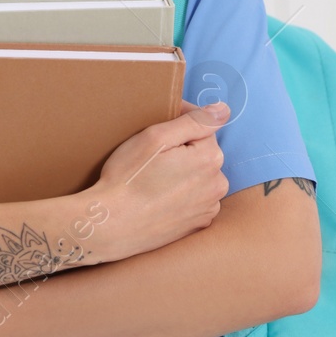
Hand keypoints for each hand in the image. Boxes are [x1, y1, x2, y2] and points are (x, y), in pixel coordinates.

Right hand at [89, 98, 228, 261]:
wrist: (112, 226)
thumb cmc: (128, 179)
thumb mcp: (156, 138)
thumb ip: (194, 121)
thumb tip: (223, 110)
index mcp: (210, 158)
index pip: (203, 127)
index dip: (177, 123)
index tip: (155, 130)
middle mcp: (217, 185)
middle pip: (202, 154)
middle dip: (181, 150)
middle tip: (150, 157)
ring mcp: (208, 208)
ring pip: (198, 178)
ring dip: (182, 173)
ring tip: (152, 179)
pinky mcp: (197, 226)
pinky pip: (194, 201)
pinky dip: (180, 196)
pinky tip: (158, 198)